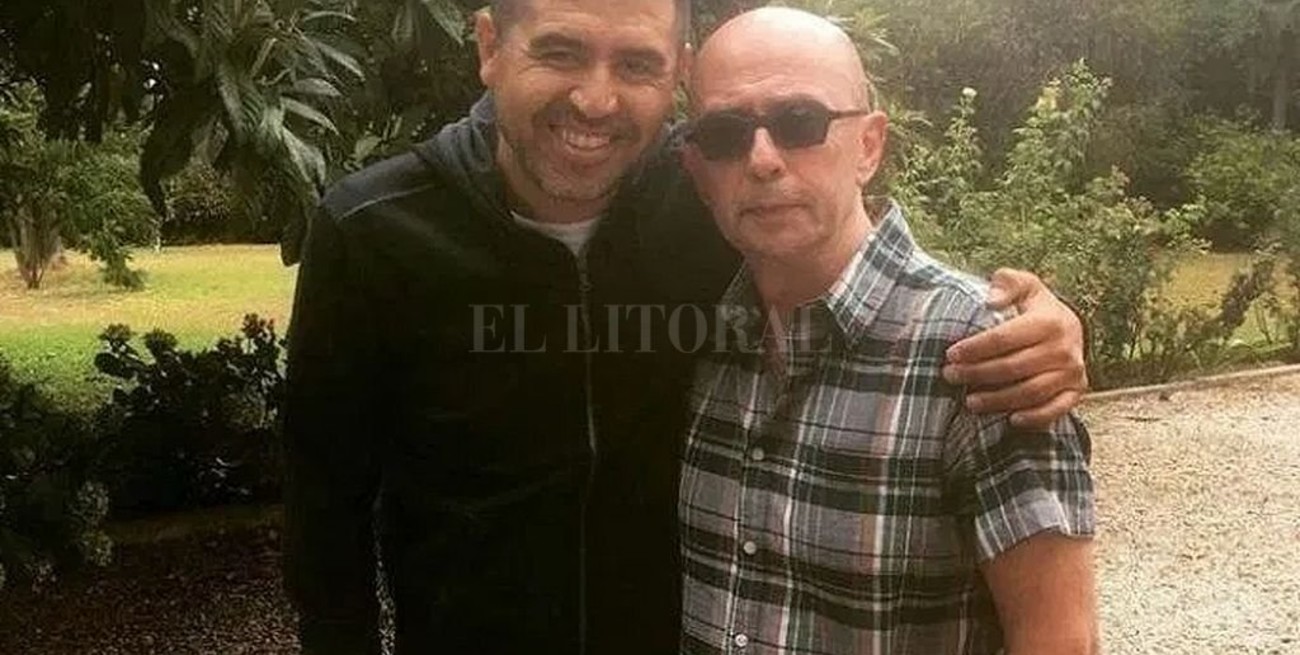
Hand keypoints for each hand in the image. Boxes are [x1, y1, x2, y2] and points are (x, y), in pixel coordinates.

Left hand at [943, 269, 1087, 427]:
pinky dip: (1034, 418)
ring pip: (1030, 392)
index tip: (951, 354)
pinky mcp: (1076, 391)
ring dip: (997, 400)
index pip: (1004, 338)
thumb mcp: (1022, 285)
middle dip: (977, 374)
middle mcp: (1065, 348)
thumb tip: (991, 300)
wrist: (1068, 326)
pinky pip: (1056, 410)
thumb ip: (1006, 283)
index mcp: (1049, 321)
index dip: (975, 348)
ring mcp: (1073, 372)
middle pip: (1013, 367)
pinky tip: (1010, 420)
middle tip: (950, 376)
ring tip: (969, 401)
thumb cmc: (1034, 307)